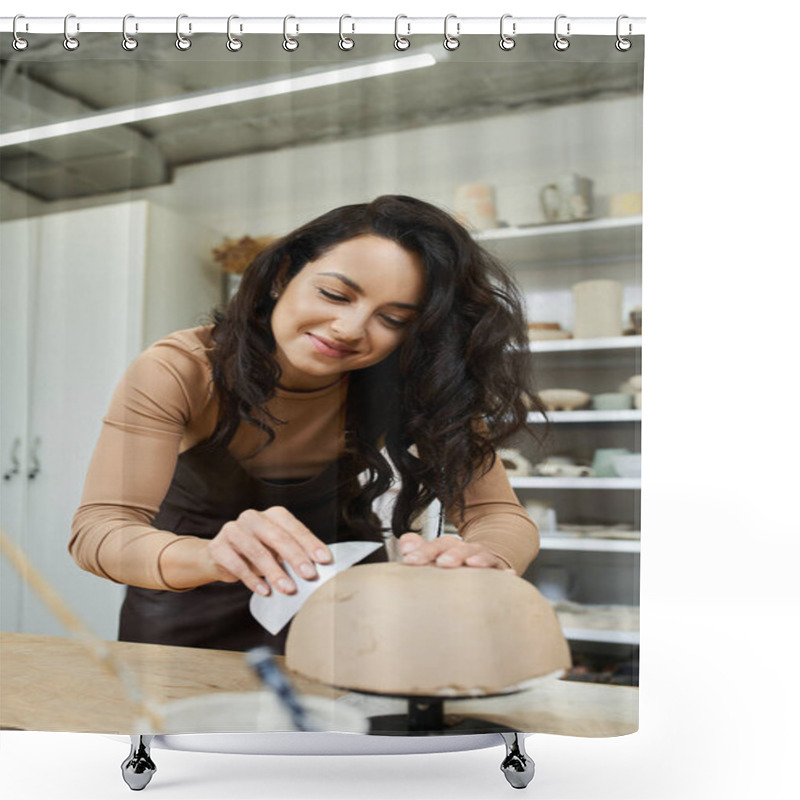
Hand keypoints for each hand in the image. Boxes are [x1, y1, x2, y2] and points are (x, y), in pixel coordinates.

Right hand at [202, 506, 332, 596]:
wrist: (219, 557)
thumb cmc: (258, 553)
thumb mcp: (277, 550)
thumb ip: (294, 554)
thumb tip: (319, 568)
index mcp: (272, 515)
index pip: (294, 527)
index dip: (310, 543)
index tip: (325, 560)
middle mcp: (253, 517)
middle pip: (278, 537)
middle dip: (296, 557)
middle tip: (309, 575)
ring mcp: (233, 530)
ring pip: (258, 551)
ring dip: (275, 572)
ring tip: (288, 589)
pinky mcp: (218, 547)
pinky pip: (237, 564)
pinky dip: (253, 580)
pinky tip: (264, 591)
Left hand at [398, 532, 514, 572]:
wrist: (489, 559)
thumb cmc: (457, 564)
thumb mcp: (438, 556)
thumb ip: (421, 549)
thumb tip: (405, 541)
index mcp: (449, 547)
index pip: (436, 545)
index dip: (423, 551)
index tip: (409, 559)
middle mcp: (467, 550)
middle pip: (458, 548)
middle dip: (450, 554)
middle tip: (442, 562)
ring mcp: (485, 559)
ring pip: (481, 556)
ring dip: (477, 559)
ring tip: (471, 563)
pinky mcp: (501, 571)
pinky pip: (504, 571)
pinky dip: (507, 573)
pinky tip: (509, 574)